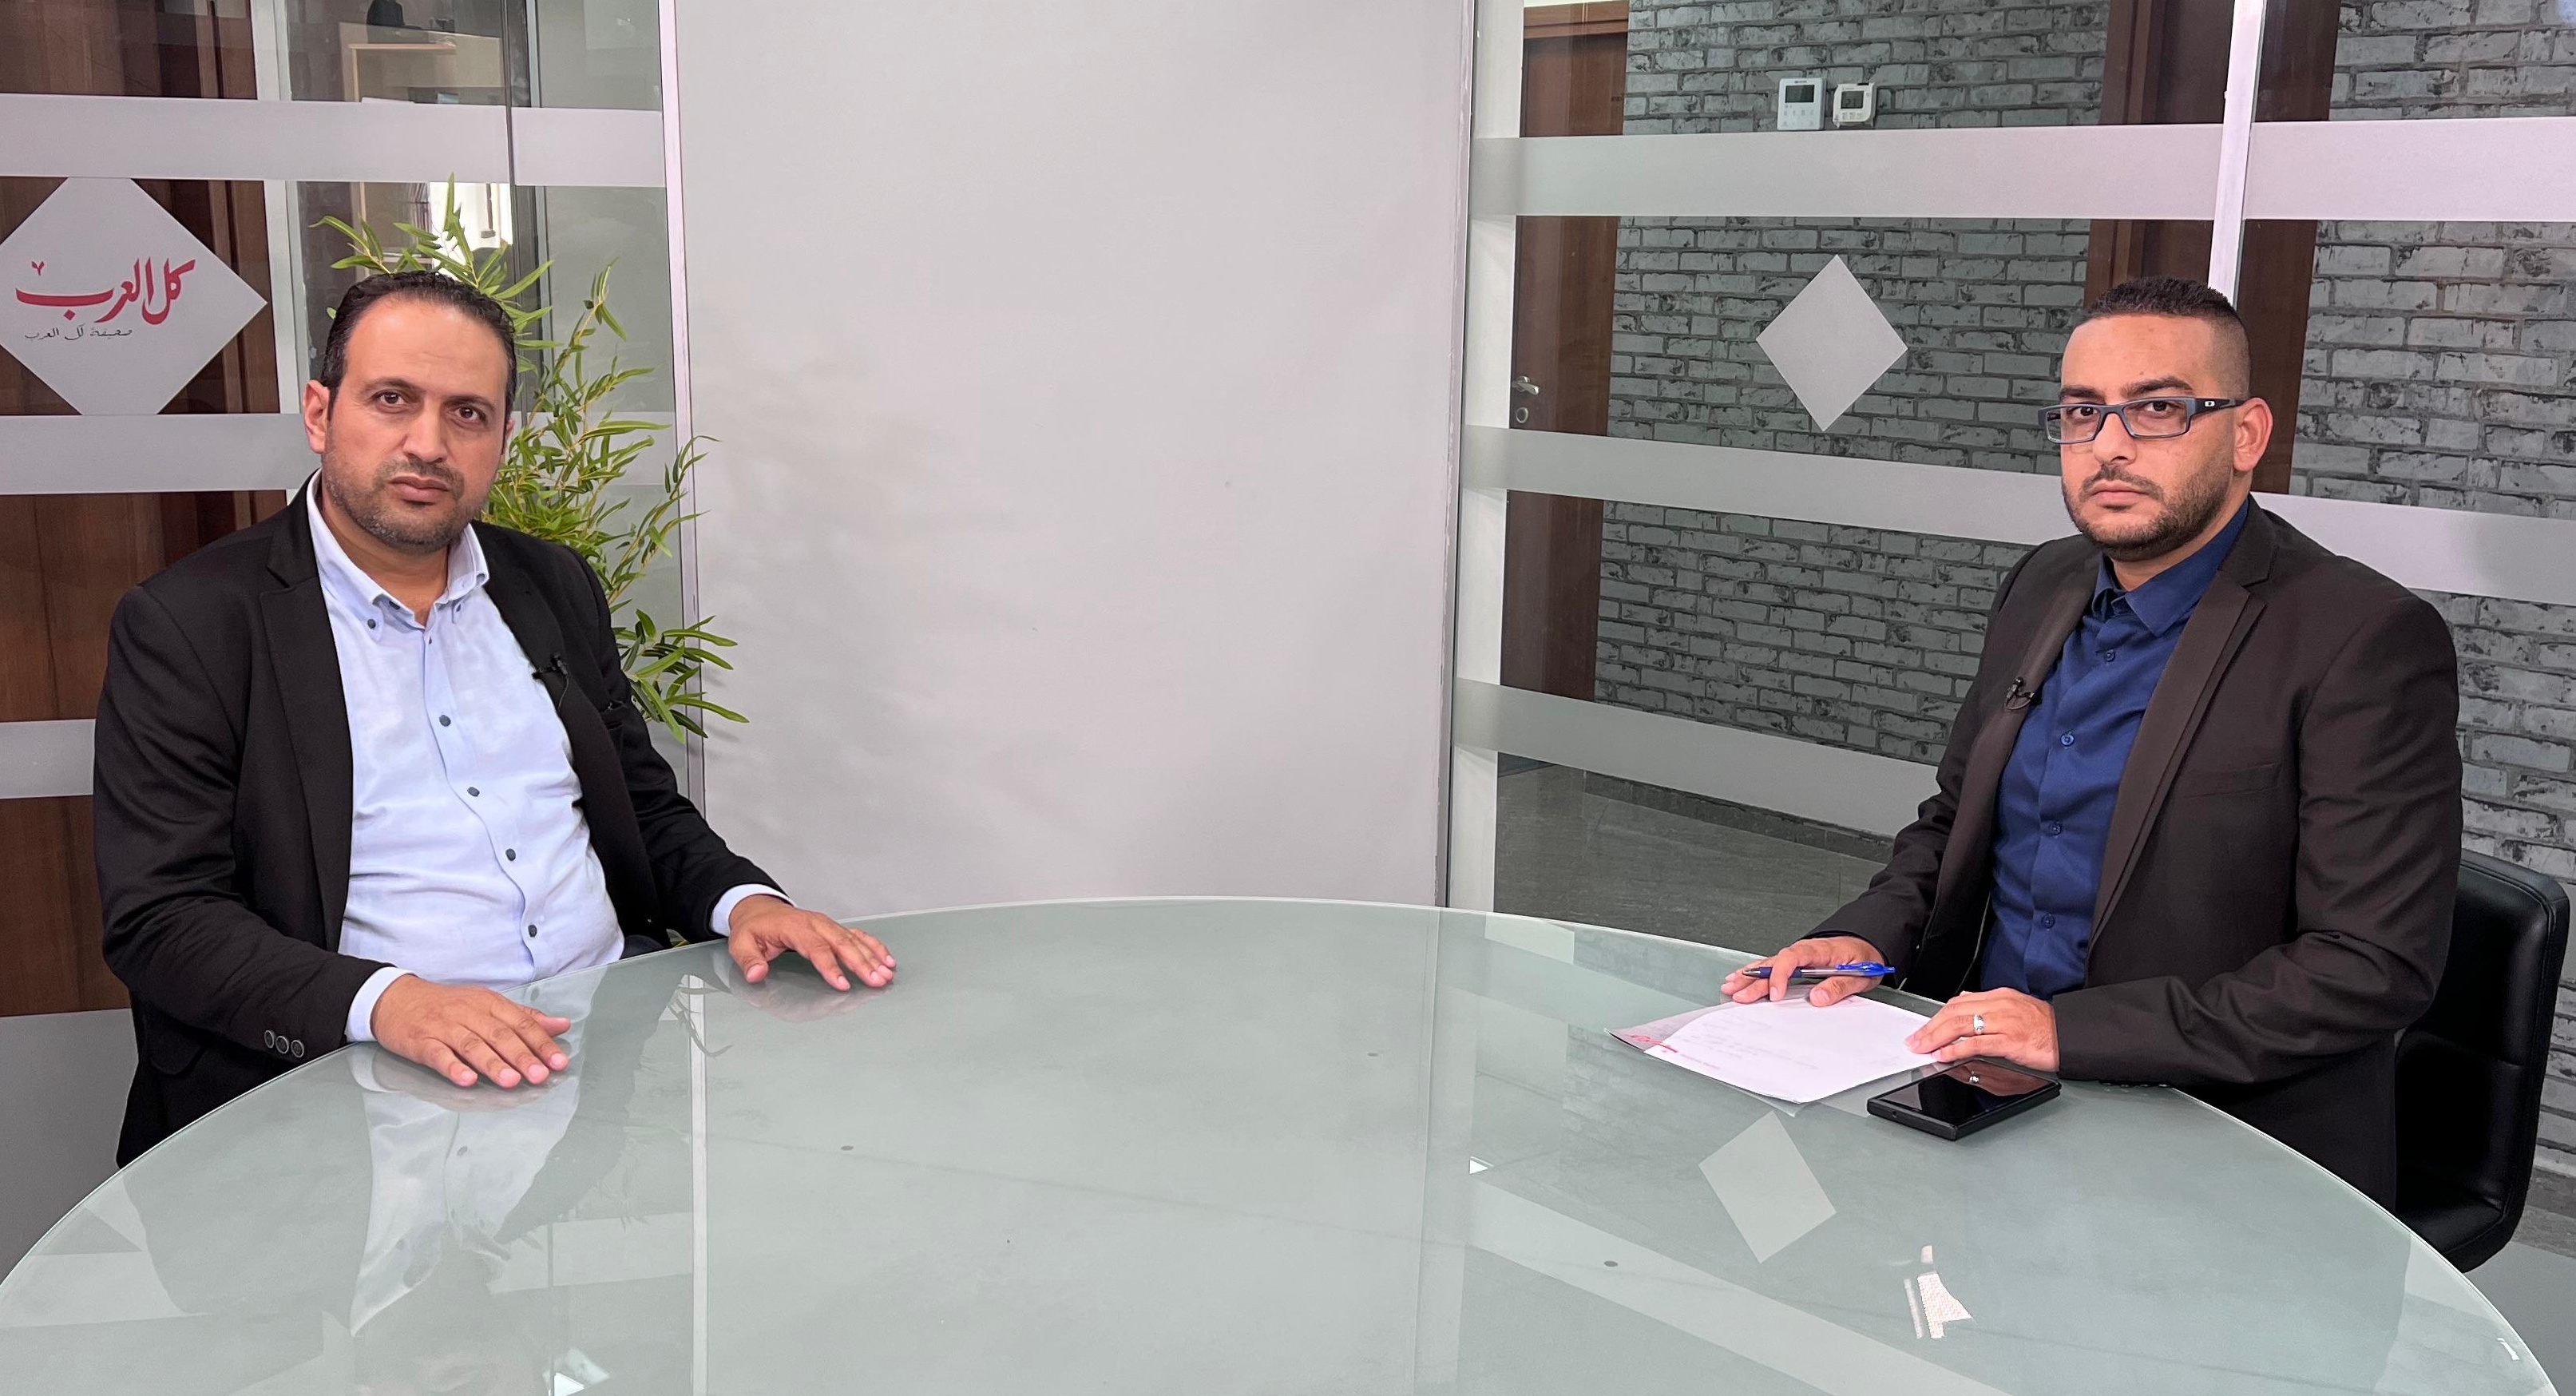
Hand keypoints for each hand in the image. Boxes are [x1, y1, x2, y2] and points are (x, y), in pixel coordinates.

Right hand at [371, 974, 571, 1088]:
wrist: (396, 998)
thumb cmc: (447, 1005)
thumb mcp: (487, 1004)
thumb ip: (524, 1017)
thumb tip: (561, 1025)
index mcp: (489, 1003)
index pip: (521, 1023)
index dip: (541, 1043)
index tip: (559, 1061)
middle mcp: (469, 1013)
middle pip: (499, 1035)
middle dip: (522, 1056)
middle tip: (541, 1075)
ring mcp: (444, 1027)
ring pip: (472, 1045)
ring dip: (493, 1063)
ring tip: (510, 1080)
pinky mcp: (421, 1041)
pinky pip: (438, 1054)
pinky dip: (453, 1067)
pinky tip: (466, 1080)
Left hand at [727, 895, 894, 991]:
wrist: (759, 909)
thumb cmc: (754, 928)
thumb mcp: (741, 943)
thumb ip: (749, 960)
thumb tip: (756, 974)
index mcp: (795, 927)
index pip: (816, 948)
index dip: (830, 967)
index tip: (842, 984)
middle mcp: (816, 924)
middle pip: (843, 944)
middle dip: (862, 964)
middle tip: (876, 980)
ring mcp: (827, 925)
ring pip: (854, 941)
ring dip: (873, 957)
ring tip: (887, 973)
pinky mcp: (834, 928)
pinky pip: (858, 936)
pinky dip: (874, 947)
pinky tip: (886, 959)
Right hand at [1721, 935, 1885, 1005]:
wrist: (1871, 944)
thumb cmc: (1866, 958)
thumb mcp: (1861, 975)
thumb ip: (1839, 986)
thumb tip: (1818, 998)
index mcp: (1820, 950)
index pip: (1793, 958)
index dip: (1781, 976)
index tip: (1776, 994)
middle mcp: (1805, 950)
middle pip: (1774, 963)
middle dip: (1754, 980)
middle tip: (1739, 994)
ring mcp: (1799, 956)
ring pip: (1769, 964)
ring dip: (1749, 975)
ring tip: (1731, 986)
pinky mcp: (1796, 962)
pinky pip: (1772, 965)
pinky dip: (1755, 972)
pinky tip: (1742, 977)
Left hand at [1906, 988, 2057, 1070]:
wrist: (2071, 1034)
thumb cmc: (2045, 1025)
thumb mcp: (2015, 1007)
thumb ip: (1989, 1006)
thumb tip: (1965, 1003)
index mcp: (1998, 997)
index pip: (1958, 1003)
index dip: (1937, 1016)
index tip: (1923, 1029)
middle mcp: (1999, 1006)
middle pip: (1954, 1012)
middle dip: (1930, 1027)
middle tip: (1915, 1041)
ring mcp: (2005, 1022)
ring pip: (1961, 1025)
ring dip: (1936, 1037)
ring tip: (1922, 1048)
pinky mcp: (2011, 1040)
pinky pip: (1977, 1042)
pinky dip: (1957, 1048)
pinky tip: (1945, 1054)